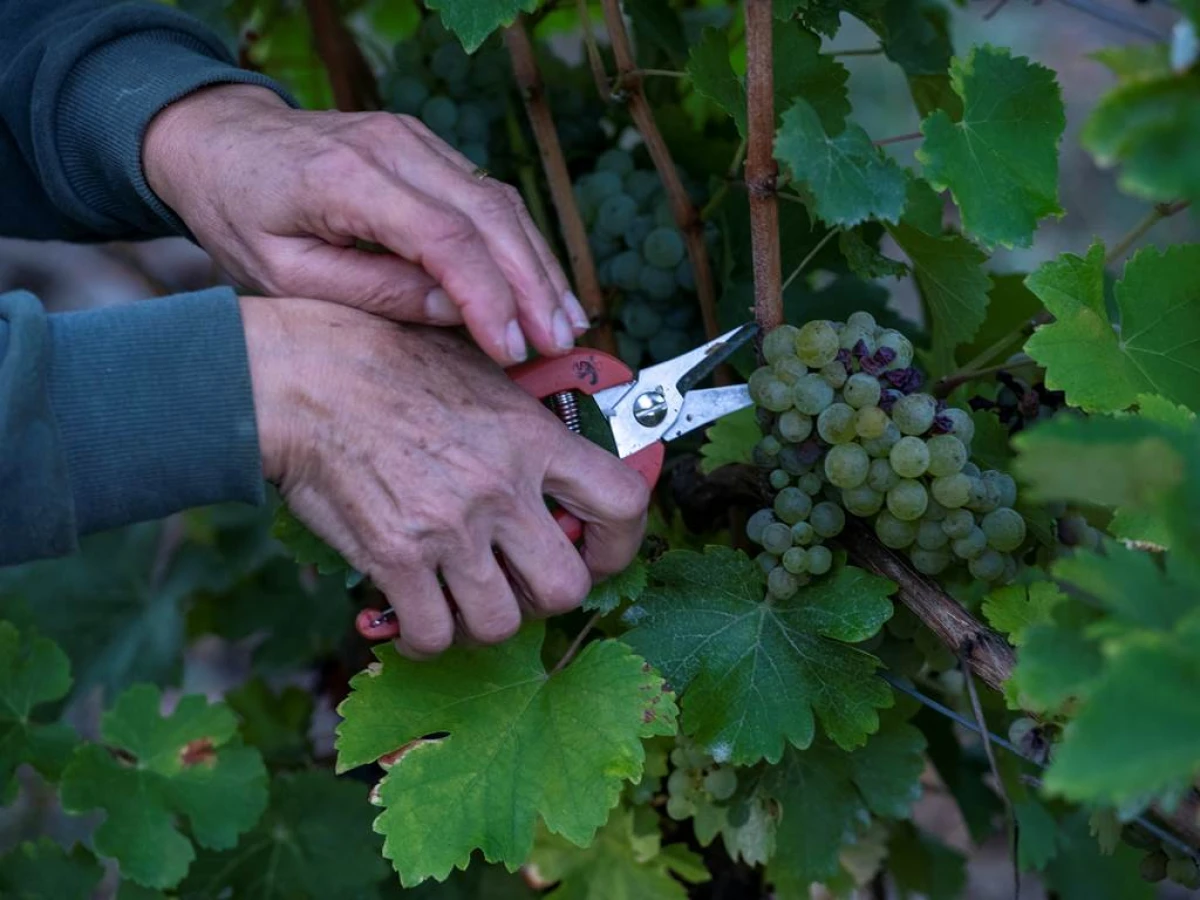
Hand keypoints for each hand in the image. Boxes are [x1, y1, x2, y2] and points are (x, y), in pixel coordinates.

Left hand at [144, 84, 589, 365]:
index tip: (512, 348)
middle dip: (532, 286)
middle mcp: (393, 146)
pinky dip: (523, 245)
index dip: (487, 297)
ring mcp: (415, 140)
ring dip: (539, 266)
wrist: (219, 142)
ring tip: (567, 324)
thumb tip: (454, 309)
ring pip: (501, 202)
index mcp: (347, 178)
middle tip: (558, 343)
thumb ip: (369, 290)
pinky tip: (543, 287)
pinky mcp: (427, 148)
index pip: (443, 237)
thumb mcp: (281, 274)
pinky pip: (490, 196)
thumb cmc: (240, 214)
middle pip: (489, 214)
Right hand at [239, 296, 648, 657]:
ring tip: (468, 599)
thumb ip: (527, 417)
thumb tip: (563, 458)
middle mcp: (500, 486)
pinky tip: (420, 614)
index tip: (598, 550)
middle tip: (524, 582)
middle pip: (567, 587)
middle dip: (550, 596)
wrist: (300, 375)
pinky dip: (430, 639)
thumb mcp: (478, 368)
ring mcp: (449, 527)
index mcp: (531, 436)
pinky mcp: (394, 557)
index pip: (623, 503)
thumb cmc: (385, 360)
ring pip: (503, 624)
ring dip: (488, 622)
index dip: (621, 543)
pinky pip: (434, 636)